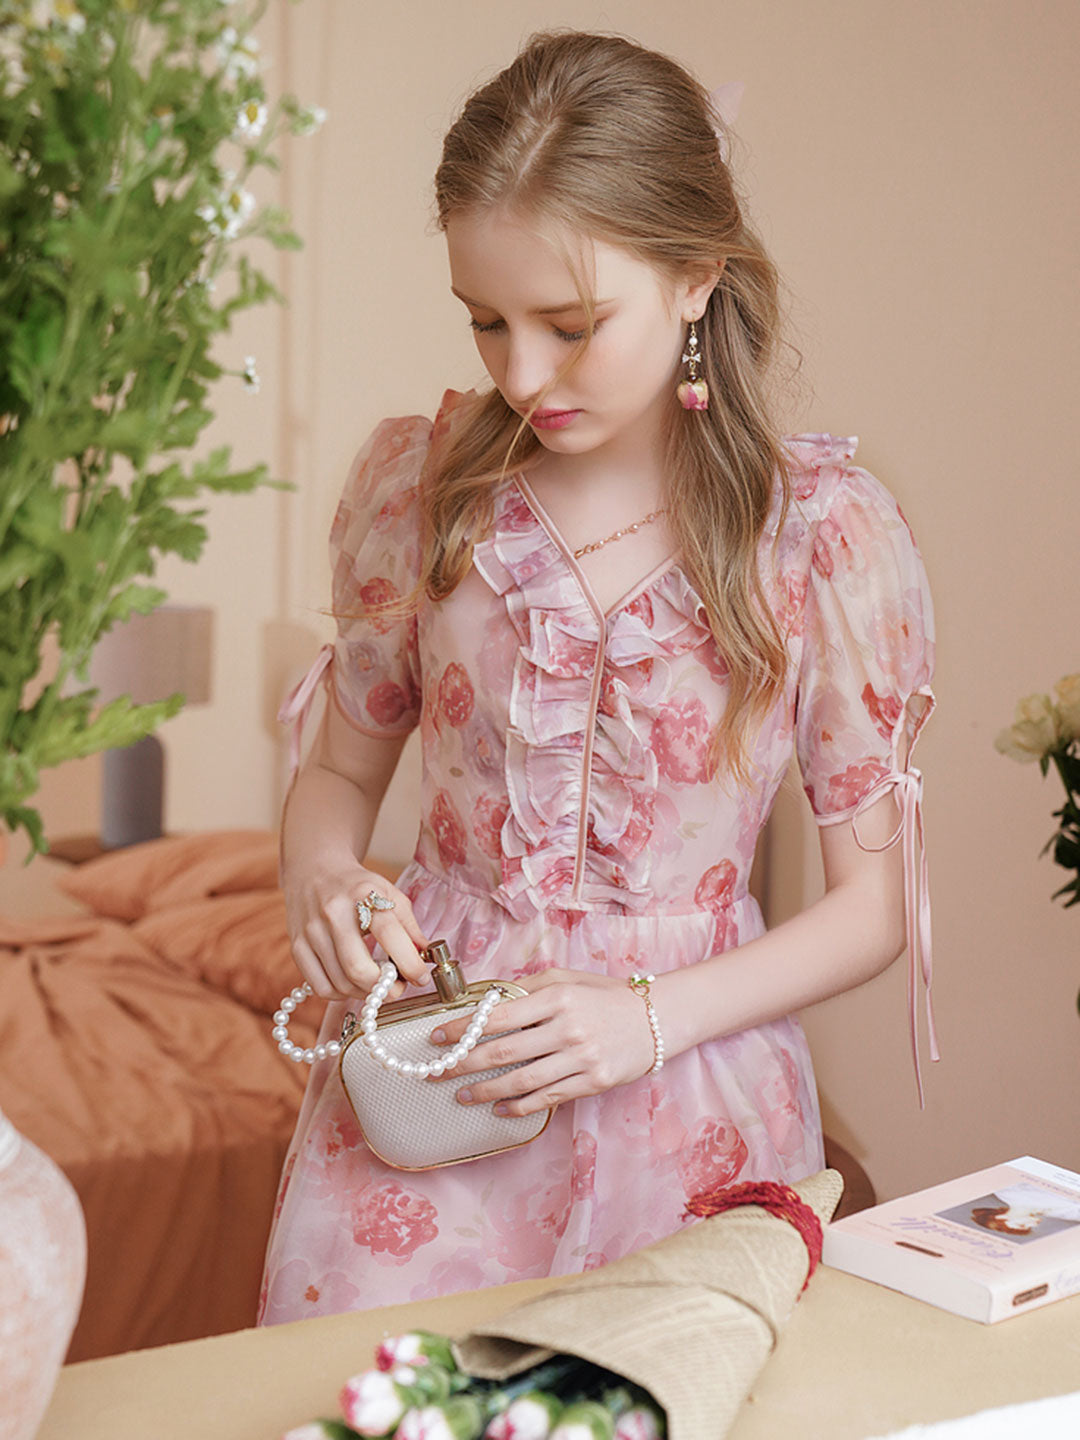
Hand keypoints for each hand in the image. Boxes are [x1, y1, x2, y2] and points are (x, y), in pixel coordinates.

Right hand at [284, 853, 429, 998]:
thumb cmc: (358, 886)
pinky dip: (341, 994)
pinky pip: (320, 987)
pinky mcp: (297, 946)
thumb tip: (426, 959)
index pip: (389, 935)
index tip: (421, 978)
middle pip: (358, 969)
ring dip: (366, 993)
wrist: (315, 870)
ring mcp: (311, 931)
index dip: (409, 963)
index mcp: (362, 895)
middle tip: (397, 988)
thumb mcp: (389, 894)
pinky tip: (352, 984)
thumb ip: (410, 927)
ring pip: (340, 983)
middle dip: (384, 988)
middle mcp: (333, 913)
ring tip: (378, 984)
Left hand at [429, 968, 657, 1115]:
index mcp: (557, 997)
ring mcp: (581, 1058)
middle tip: (437, 1072)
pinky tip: (499, 1109)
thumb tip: (488, 1000)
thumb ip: (528, 986)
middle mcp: (567, 1028)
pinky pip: (547, 1099)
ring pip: (521, 1082)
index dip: (462, 1029)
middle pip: (502, 1053)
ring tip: (462, 1095)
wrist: (658, 1019)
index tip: (437, 1037)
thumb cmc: (607, 995)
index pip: (497, 1016)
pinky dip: (519, 1107)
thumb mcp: (568, 979)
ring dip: (484, 1091)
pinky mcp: (593, 1082)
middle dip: (463, 1064)